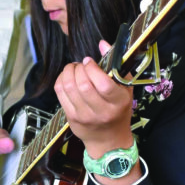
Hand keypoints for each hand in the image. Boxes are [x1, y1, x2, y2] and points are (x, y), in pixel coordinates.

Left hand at [54, 40, 133, 158]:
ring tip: (74, 69)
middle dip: (78, 68)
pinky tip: (67, 78)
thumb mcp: (125, 89)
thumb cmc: (118, 110)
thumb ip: (116, 65)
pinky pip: (60, 94)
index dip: (92, 68)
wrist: (109, 140)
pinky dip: (61, 80)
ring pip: (68, 87)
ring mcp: (84, 116)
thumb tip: (102, 43)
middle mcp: (101, 111)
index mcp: (118, 102)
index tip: (90, 62)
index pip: (102, 83)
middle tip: (81, 65)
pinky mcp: (71, 118)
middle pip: (82, 84)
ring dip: (68, 72)